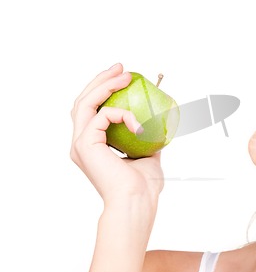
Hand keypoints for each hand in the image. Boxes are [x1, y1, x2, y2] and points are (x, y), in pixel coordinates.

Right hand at [70, 63, 163, 207]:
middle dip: (101, 80)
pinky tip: (139, 124)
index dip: (103, 90)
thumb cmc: (143, 186)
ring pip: (84, 103)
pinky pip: (102, 116)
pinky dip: (122, 113)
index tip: (123, 77)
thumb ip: (146, 138)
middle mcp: (81, 143)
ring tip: (125, 75)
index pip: (91, 110)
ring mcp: (80, 144)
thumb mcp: (147, 155)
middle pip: (82, 101)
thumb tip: (159, 123)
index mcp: (93, 146)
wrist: (137, 202)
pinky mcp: (85, 144)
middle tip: (121, 68)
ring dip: (104, 85)